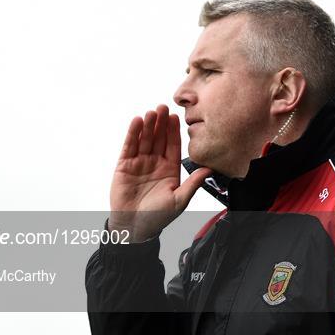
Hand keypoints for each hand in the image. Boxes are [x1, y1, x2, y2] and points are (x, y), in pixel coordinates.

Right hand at [109, 104, 211, 242]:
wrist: (134, 227)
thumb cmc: (157, 217)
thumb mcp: (179, 200)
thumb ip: (193, 183)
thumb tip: (210, 169)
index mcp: (169, 169)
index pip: (173, 145)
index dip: (174, 131)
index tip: (177, 117)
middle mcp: (155, 163)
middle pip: (159, 138)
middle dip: (161, 123)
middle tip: (164, 107)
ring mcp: (139, 162)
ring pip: (145, 139)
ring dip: (148, 125)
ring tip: (152, 112)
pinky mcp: (124, 165)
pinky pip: (129, 146)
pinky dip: (133, 134)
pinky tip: (137, 122)